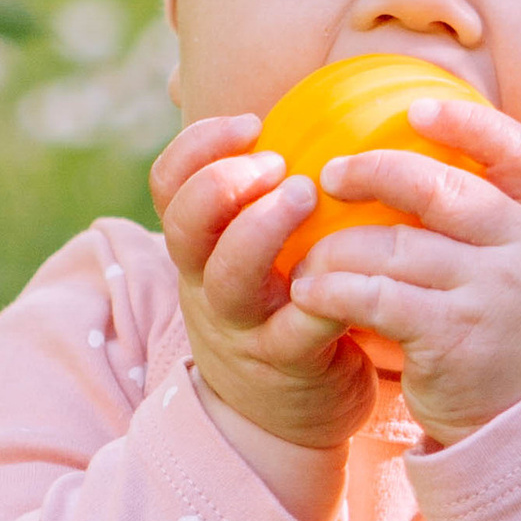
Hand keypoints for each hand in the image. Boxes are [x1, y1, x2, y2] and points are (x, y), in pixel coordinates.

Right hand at [150, 112, 377, 517]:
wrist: (283, 416)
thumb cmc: (281, 308)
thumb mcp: (253, 254)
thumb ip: (264, 194)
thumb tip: (313, 104)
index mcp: (200, 247)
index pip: (168, 186)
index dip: (197, 147)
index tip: (250, 121)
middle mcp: (208, 284)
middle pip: (185, 227)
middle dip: (221, 183)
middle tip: (274, 161)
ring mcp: (243, 326)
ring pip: (229, 277)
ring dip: (260, 229)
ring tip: (304, 194)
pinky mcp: (287, 363)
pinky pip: (298, 327)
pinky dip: (323, 295)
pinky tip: (352, 266)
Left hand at [286, 91, 520, 442]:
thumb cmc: (516, 338)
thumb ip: (499, 223)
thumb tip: (430, 162)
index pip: (519, 152)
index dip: (468, 123)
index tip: (416, 107)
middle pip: (440, 189)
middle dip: (376, 173)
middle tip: (331, 176)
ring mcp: (491, 292)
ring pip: (395, 246)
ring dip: (338, 247)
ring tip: (307, 257)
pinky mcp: (453, 336)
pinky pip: (377, 297)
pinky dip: (335, 290)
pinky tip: (309, 292)